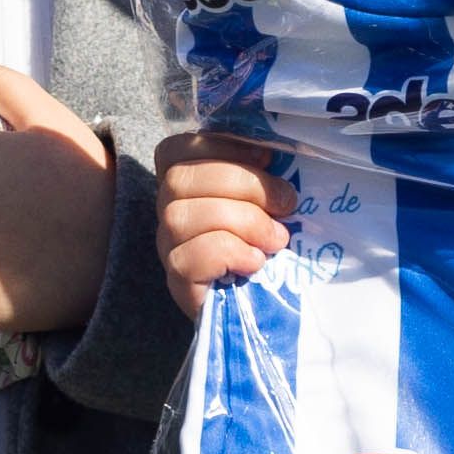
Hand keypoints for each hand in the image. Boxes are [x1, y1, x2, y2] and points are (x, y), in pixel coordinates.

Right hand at [157, 130, 299, 316]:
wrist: (257, 308)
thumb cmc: (264, 245)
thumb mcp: (265, 204)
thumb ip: (263, 178)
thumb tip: (283, 156)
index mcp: (185, 183)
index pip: (178, 148)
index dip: (222, 146)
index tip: (268, 158)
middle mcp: (167, 211)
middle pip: (180, 178)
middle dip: (244, 184)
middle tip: (286, 204)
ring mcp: (167, 246)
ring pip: (184, 216)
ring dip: (244, 221)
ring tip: (276, 239)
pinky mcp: (177, 280)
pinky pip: (193, 256)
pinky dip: (232, 253)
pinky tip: (254, 262)